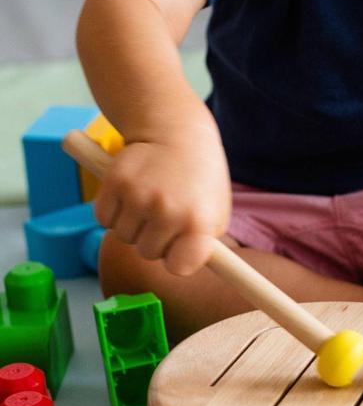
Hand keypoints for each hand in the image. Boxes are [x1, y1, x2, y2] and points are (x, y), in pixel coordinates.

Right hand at [93, 129, 230, 275]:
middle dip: (153, 240)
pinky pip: (104, 218)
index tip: (177, 250)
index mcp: (199, 223)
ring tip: (150, 201)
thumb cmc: (200, 180)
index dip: (175, 261)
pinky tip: (131, 194)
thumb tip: (185, 270)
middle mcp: (169, 212)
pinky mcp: (115, 182)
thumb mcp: (216, 212)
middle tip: (164, 216)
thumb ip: (203, 245)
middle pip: (147, 254)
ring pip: (124, 236)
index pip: (179, 267)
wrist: (178, 134)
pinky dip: (113, 211)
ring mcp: (140, 197)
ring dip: (133, 225)